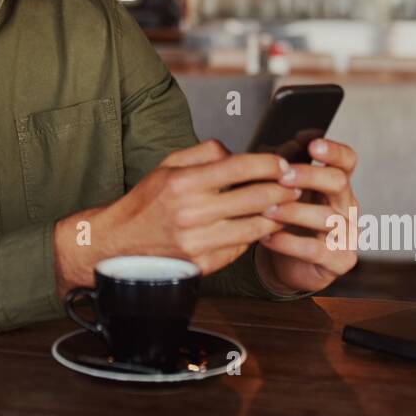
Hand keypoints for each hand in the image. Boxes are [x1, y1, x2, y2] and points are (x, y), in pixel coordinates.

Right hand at [55, 139, 300, 292]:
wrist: (120, 243)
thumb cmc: (146, 202)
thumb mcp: (167, 166)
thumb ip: (203, 153)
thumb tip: (236, 152)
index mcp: (185, 182)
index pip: (240, 166)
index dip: (269, 163)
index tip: (282, 164)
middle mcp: (193, 212)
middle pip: (257, 197)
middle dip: (284, 189)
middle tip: (295, 185)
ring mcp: (200, 241)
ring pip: (256, 226)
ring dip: (277, 215)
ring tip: (285, 207)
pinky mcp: (204, 263)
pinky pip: (241, 247)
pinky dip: (254, 236)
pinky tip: (259, 227)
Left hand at [256, 137, 358, 294]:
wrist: (283, 263)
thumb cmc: (286, 219)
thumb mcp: (282, 188)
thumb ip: (283, 165)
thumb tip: (283, 142)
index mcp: (337, 183)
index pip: (347, 160)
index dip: (333, 150)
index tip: (311, 144)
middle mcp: (347, 206)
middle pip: (339, 182)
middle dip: (309, 176)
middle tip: (282, 176)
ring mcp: (347, 234)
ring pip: (327, 217)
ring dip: (293, 211)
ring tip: (266, 209)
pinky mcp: (339, 260)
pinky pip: (314, 250)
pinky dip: (288, 243)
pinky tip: (267, 237)